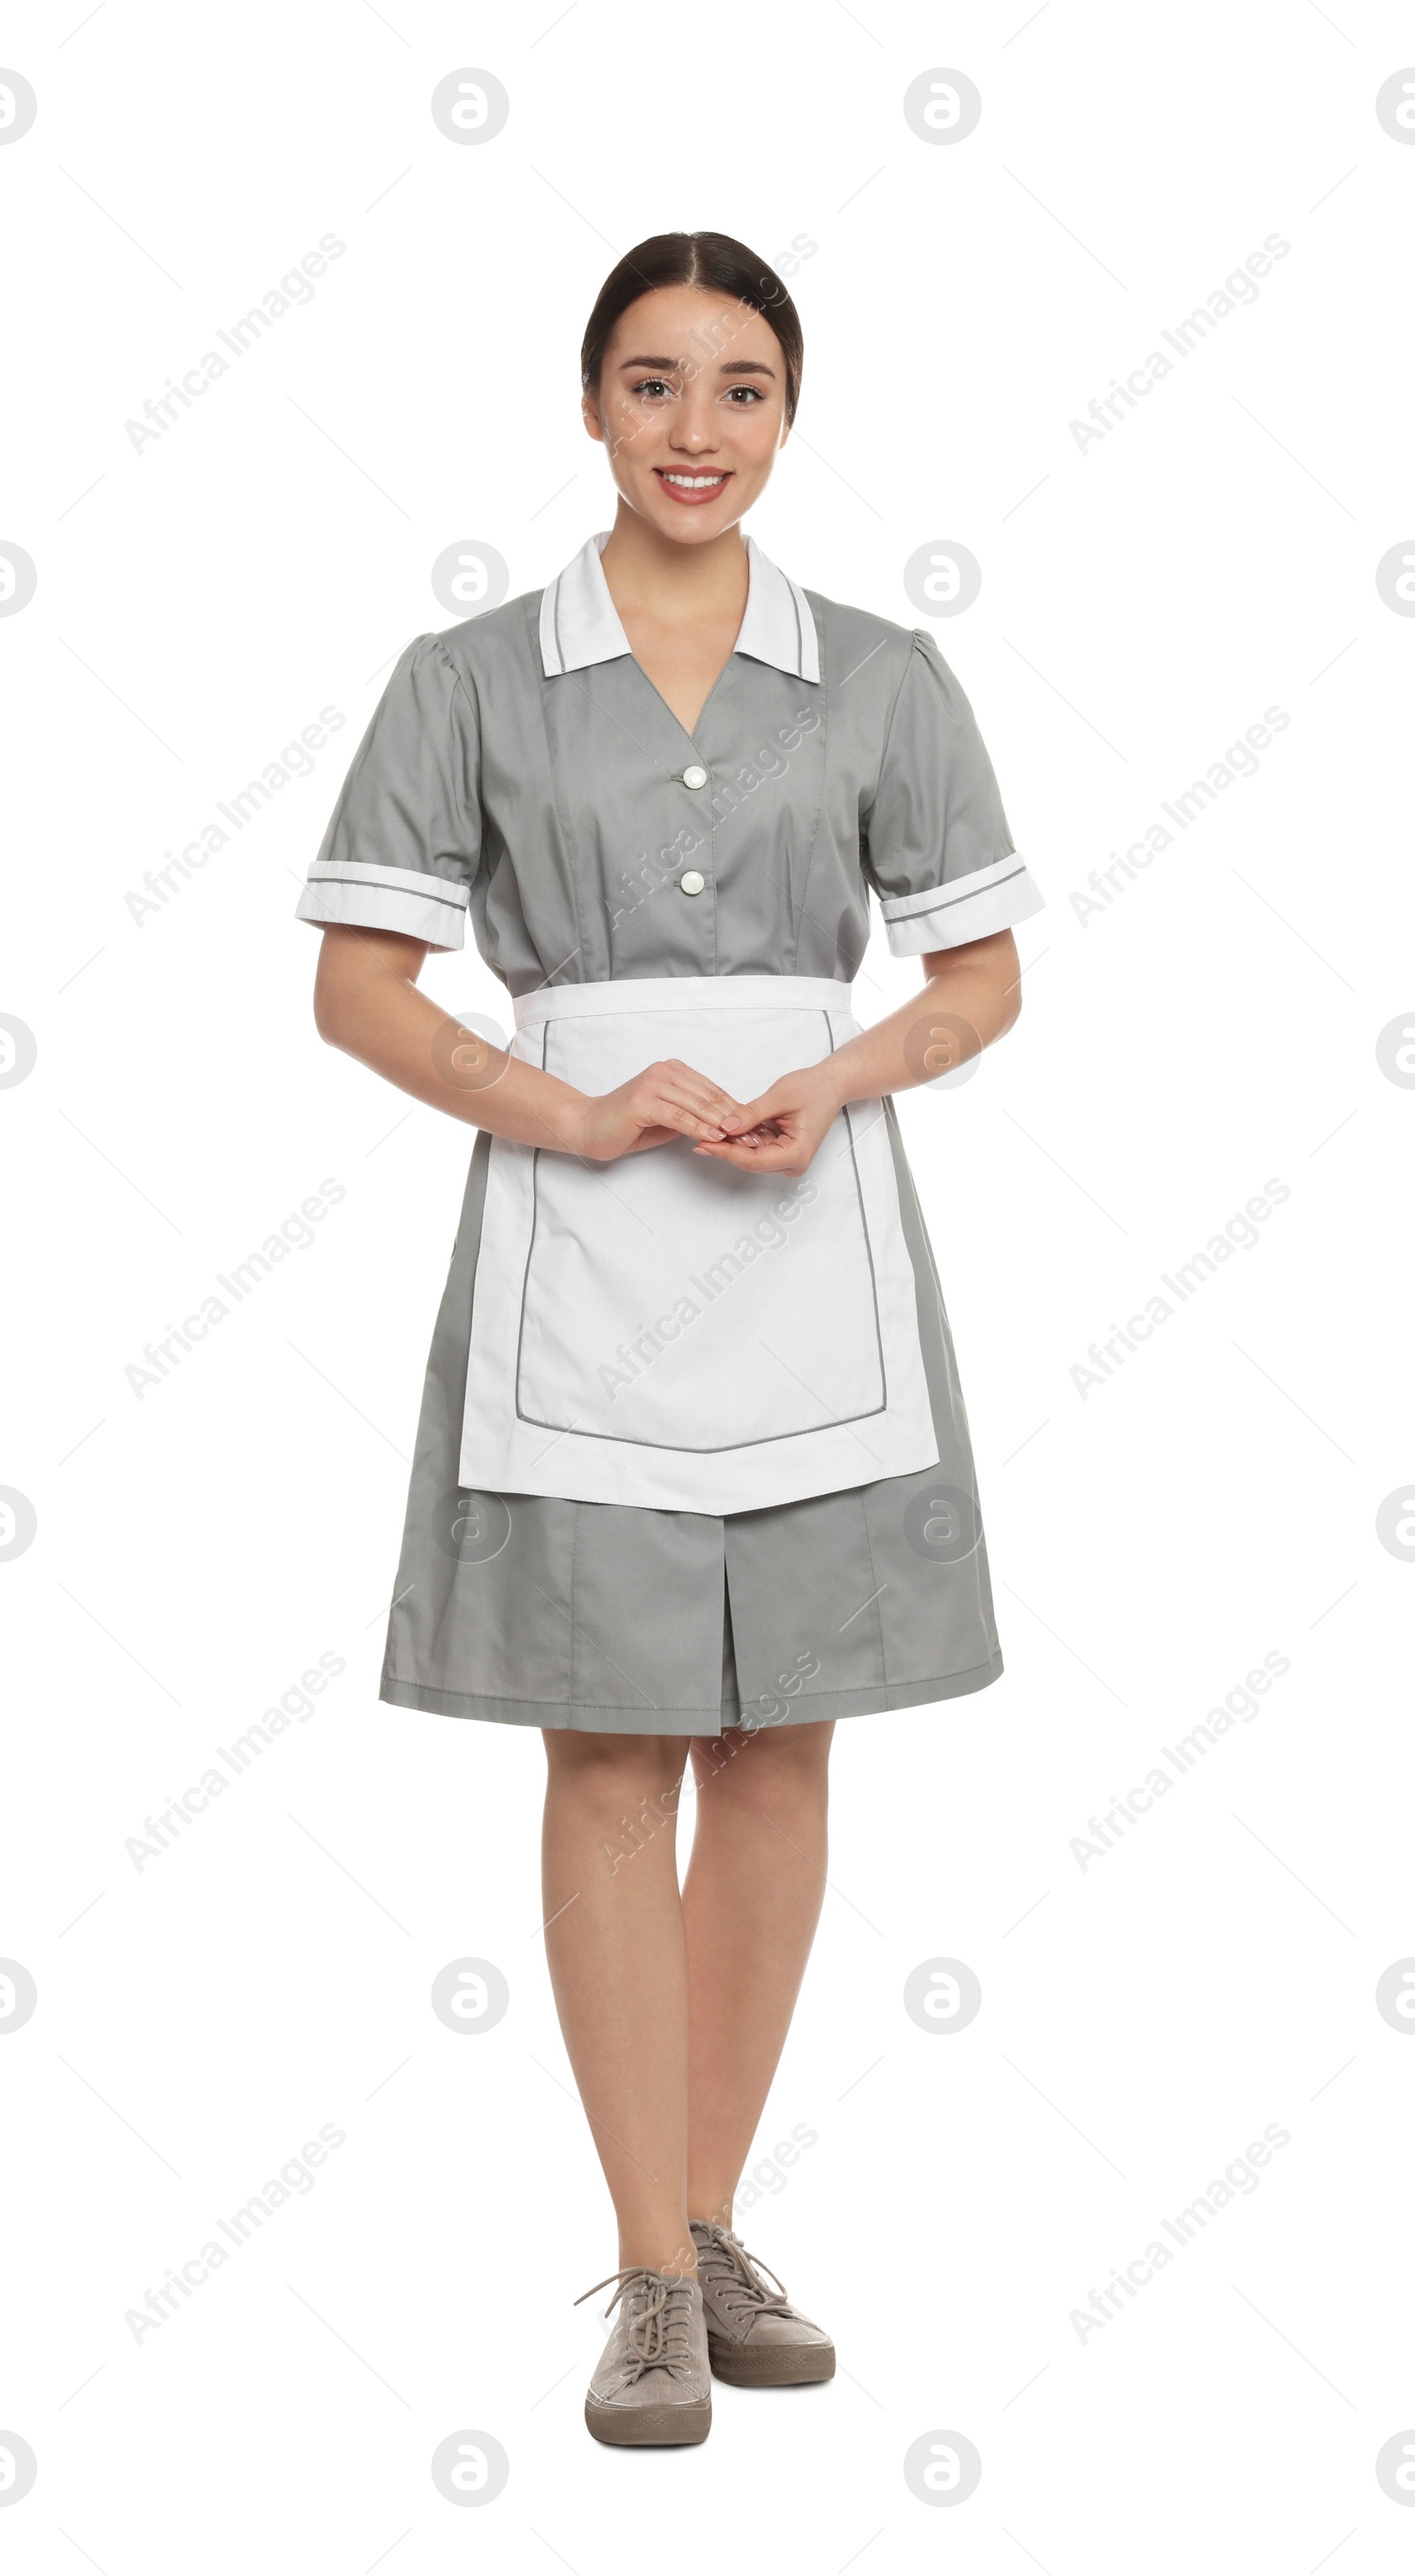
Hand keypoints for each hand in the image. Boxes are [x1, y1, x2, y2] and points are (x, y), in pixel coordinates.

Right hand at [567, 1059, 749, 1161]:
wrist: (588, 1127)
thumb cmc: (626, 1125)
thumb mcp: (667, 1119)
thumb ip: (693, 1117)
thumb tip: (726, 1126)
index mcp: (673, 1071)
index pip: (713, 1091)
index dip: (735, 1111)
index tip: (753, 1130)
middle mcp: (664, 1071)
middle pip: (709, 1096)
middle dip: (734, 1119)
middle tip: (753, 1138)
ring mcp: (652, 1083)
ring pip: (697, 1104)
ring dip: (721, 1124)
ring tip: (739, 1140)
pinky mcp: (642, 1100)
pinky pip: (678, 1115)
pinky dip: (698, 1127)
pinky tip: (713, 1137)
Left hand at [690, 1061, 843, 1174]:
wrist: (830, 1085)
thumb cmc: (812, 1089)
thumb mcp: (779, 1097)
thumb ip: (752, 1113)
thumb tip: (725, 1126)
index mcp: (796, 1154)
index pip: (753, 1160)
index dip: (726, 1153)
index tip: (703, 1144)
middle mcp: (793, 1163)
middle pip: (750, 1162)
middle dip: (725, 1149)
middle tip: (697, 1135)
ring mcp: (787, 1160)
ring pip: (750, 1157)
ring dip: (731, 1144)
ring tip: (707, 1131)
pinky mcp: (781, 1152)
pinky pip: (756, 1149)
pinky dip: (741, 1139)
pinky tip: (724, 1129)